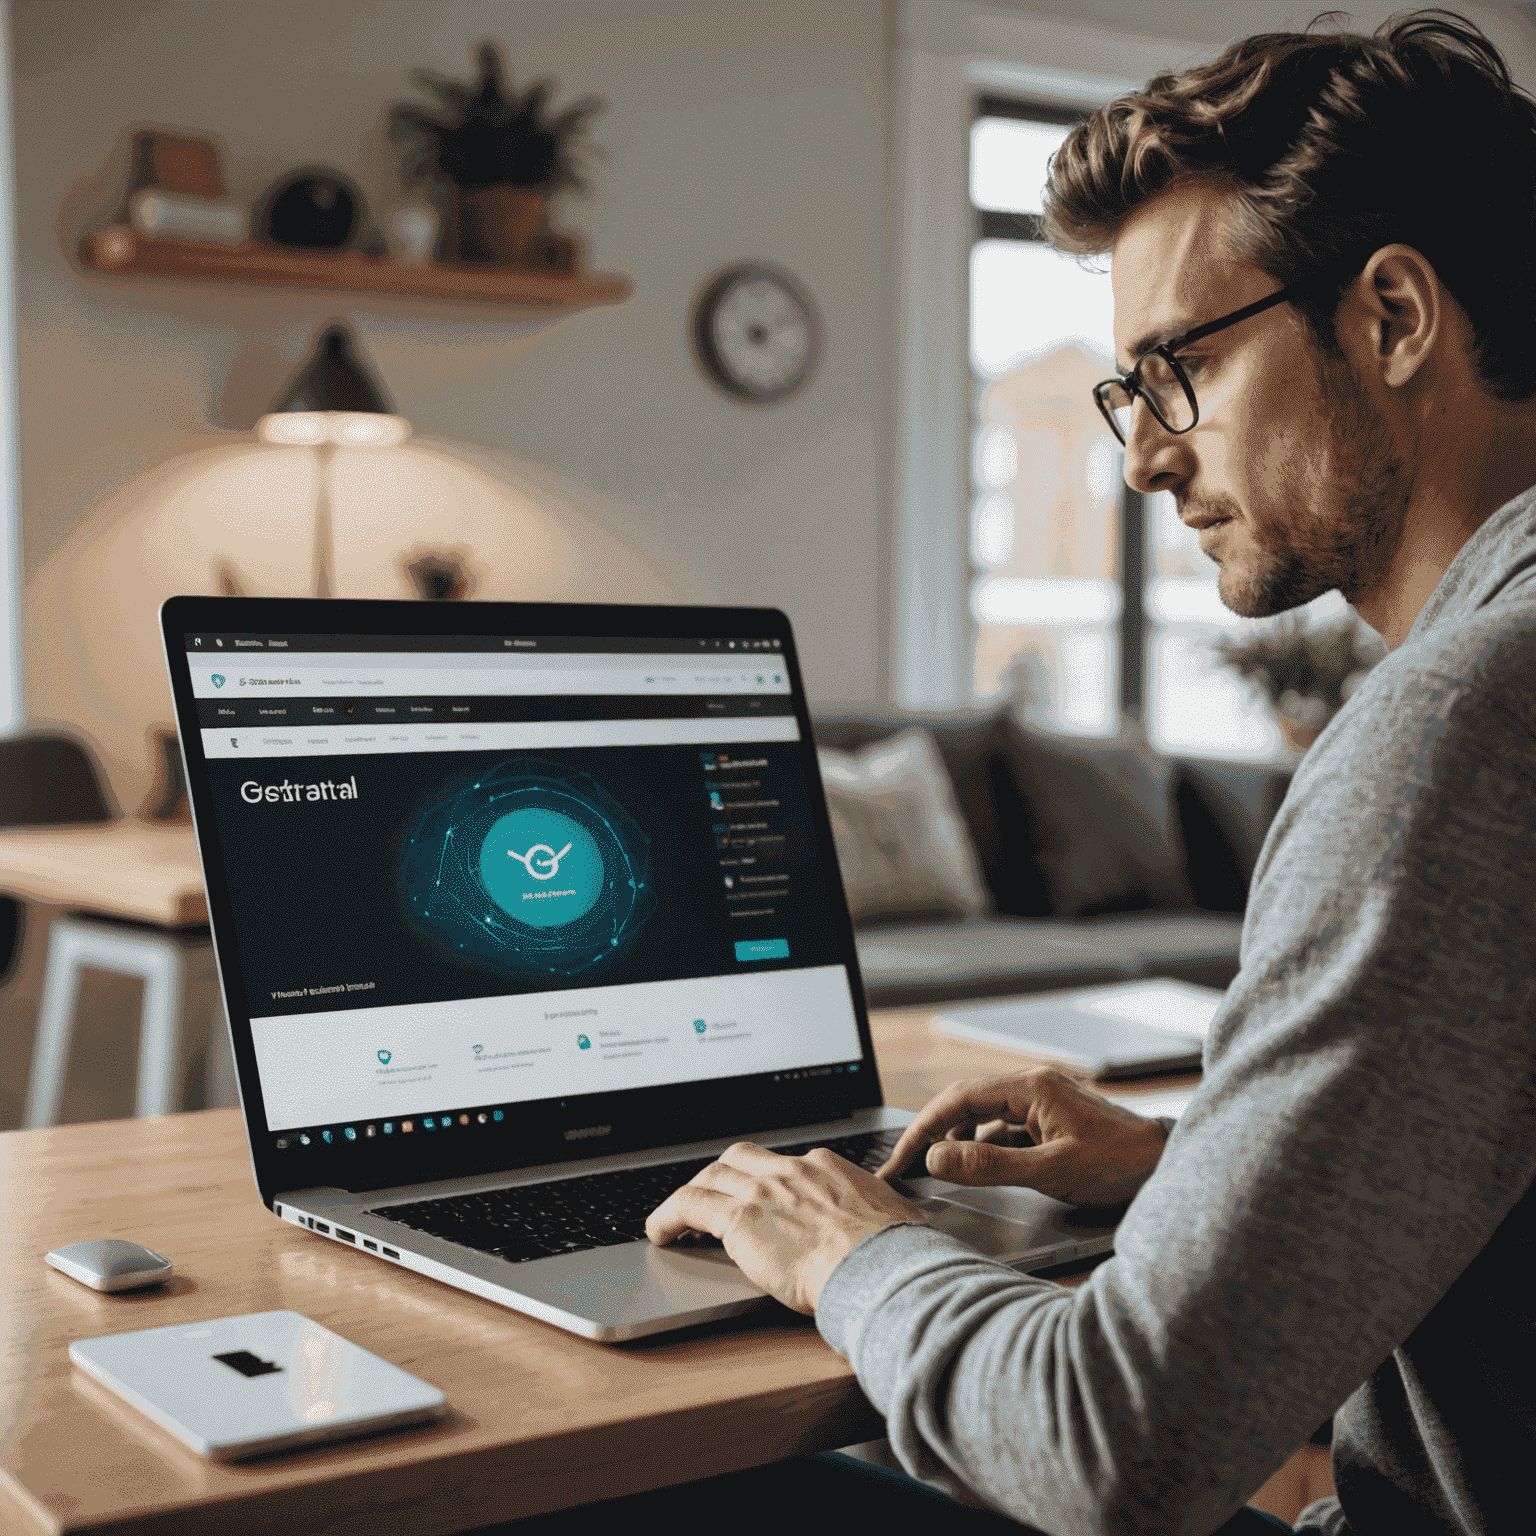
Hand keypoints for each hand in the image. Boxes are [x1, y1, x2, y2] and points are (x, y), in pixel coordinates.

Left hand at [646, 1142, 925, 1313]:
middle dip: (722, 1174)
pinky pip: (688, 1205)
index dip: (766, 1182)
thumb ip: (880, 1215)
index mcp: (826, 1168)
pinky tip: (659, 1232)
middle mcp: (790, 1171)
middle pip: (740, 1157)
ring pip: (710, 1176)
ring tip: (675, 1216)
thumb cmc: (893, 1254)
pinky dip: (667, 1215)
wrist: (879, 1267)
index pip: (785, 1164)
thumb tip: (895, 1225)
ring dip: (691, 1193)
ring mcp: (762, 1191)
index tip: (760, 1198)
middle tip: (711, 1195)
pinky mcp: (739, 1219)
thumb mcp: (893, 1220)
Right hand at [878, 1066, 1169, 1207]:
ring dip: (955, 1140)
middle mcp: (1033, 1087)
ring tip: (931, 1168)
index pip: (957, 1100)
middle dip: (930, 1133)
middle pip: (964, 1104)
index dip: (921, 1130)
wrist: (1167, 1166)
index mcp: (1030, 1087)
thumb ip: (990, 1166)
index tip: (899, 1160)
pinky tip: (974, 1166)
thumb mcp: (1051, 1170)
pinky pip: (1003, 1129)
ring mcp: (1042, 1104)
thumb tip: (938, 1160)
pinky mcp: (1051, 1123)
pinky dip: (982, 1146)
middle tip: (902, 1166)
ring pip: (983, 1117)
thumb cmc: (1121, 1164)